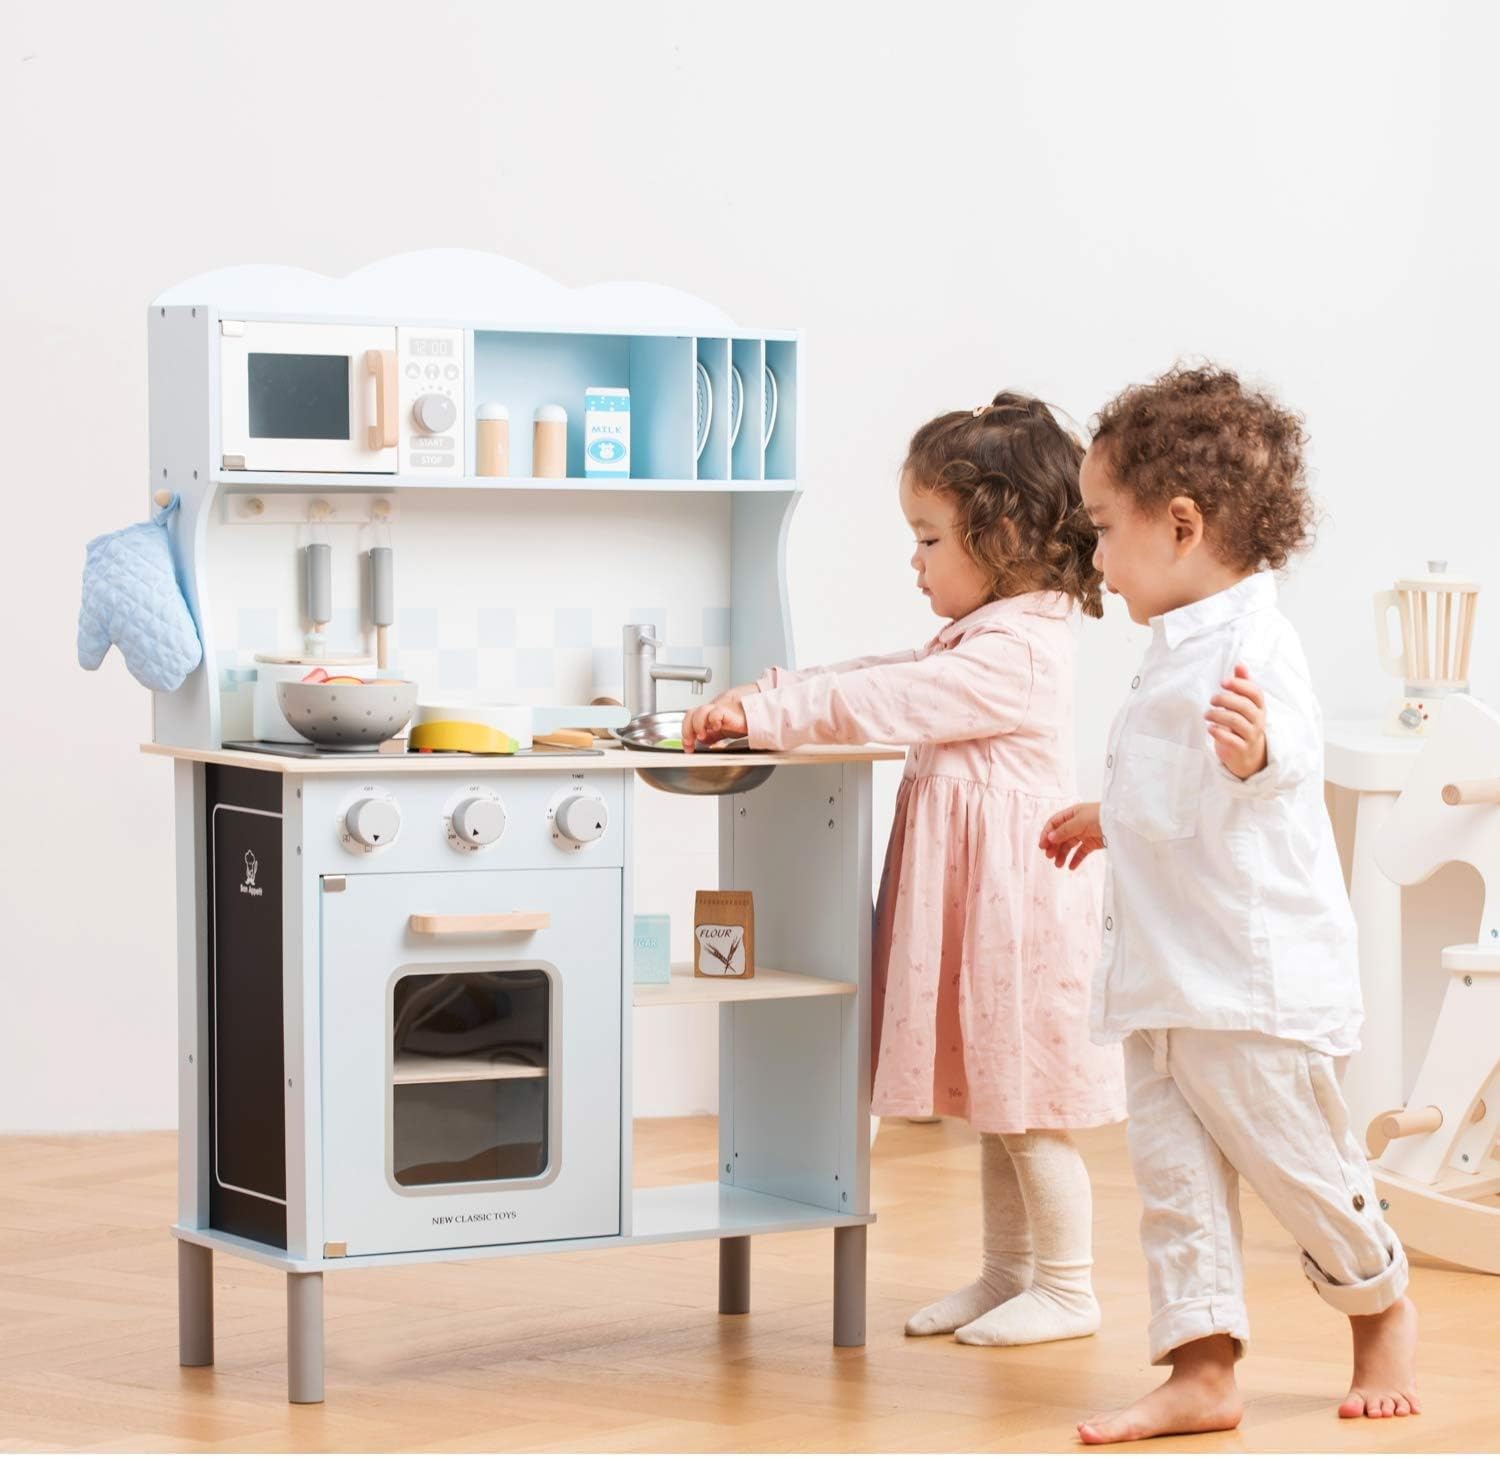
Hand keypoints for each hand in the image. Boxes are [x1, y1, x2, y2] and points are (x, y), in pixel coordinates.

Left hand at [682, 691, 751, 750]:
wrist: (758, 714)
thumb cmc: (743, 720)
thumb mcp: (724, 731)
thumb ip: (713, 736)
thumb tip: (704, 742)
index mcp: (708, 715)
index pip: (690, 719)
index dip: (685, 732)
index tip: (688, 747)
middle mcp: (711, 711)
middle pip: (691, 713)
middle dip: (687, 730)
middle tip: (690, 743)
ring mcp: (719, 710)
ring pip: (700, 711)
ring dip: (697, 725)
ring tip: (702, 736)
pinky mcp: (728, 711)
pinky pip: (716, 712)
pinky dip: (713, 720)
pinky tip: (716, 727)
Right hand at [1039, 801, 1103, 869]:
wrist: (1122, 823)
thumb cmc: (1101, 816)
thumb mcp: (1080, 821)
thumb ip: (1064, 830)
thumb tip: (1050, 837)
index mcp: (1072, 814)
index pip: (1054, 823)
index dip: (1047, 834)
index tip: (1042, 846)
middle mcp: (1076, 823)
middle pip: (1060, 836)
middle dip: (1053, 846)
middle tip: (1049, 857)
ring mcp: (1084, 833)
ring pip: (1069, 845)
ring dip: (1062, 855)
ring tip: (1058, 865)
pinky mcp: (1092, 843)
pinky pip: (1081, 852)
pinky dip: (1075, 860)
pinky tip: (1070, 867)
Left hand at [1205, 664, 1267, 778]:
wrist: (1248, 755)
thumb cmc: (1243, 724)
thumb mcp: (1244, 705)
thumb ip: (1242, 685)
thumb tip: (1239, 665)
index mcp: (1259, 707)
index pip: (1255, 693)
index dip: (1240, 685)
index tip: (1223, 681)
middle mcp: (1258, 721)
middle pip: (1244, 706)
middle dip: (1226, 700)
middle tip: (1212, 700)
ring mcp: (1251, 735)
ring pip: (1236, 722)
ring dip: (1217, 715)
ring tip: (1207, 714)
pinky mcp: (1241, 749)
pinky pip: (1231, 739)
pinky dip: (1218, 732)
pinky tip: (1210, 728)